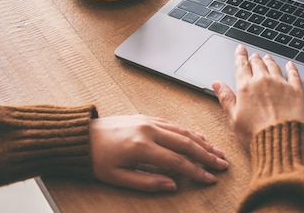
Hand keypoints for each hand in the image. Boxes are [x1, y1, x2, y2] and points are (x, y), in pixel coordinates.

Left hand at [89, 114, 227, 191]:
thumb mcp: (117, 178)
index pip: (177, 161)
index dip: (196, 172)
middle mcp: (149, 131)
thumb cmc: (96, 159)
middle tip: (223, 164)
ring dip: (202, 142)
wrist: (81, 136)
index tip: (211, 179)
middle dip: (207, 156)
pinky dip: (189, 132)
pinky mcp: (147, 118)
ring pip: (183, 132)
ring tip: (217, 152)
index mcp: (141, 147)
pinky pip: (174, 125)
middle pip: (186, 144)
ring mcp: (149, 122)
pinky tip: (200, 137)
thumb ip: (147, 182)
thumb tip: (173, 185)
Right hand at [213, 44, 303, 147]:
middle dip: (254, 58)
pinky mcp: (296, 90)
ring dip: (269, 61)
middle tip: (253, 56)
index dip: (240, 55)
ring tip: (267, 58)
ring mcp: (281, 84)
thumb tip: (217, 85)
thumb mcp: (234, 118)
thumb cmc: (256, 134)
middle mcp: (263, 81)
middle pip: (258, 64)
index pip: (241, 65)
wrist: (282, 141)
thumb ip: (226, 98)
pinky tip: (290, 65)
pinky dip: (291, 67)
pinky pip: (293, 73)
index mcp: (246, 87)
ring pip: (274, 66)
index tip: (240, 49)